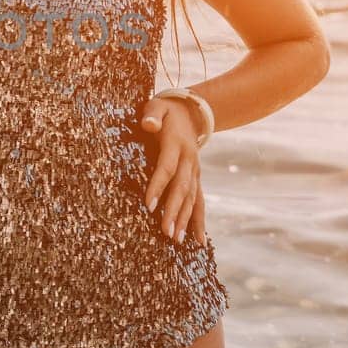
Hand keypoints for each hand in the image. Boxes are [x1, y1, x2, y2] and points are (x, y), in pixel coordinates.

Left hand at [138, 96, 207, 246]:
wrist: (191, 112)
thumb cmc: (166, 110)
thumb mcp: (158, 106)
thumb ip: (152, 114)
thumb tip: (148, 125)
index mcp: (177, 144)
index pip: (166, 168)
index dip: (158, 186)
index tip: (149, 205)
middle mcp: (189, 160)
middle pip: (181, 188)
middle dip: (173, 211)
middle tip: (164, 231)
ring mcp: (195, 171)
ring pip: (192, 198)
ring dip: (185, 220)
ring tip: (176, 240)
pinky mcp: (197, 179)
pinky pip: (199, 202)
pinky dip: (199, 222)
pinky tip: (199, 242)